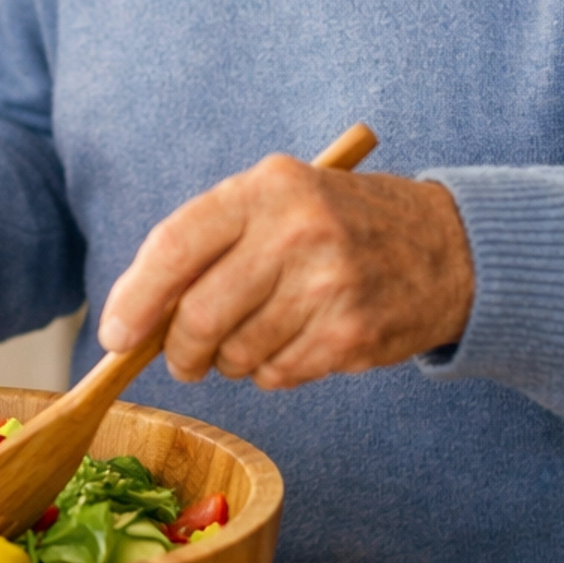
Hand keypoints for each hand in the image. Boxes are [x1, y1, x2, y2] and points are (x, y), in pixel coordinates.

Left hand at [97, 155, 473, 388]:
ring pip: (235, 353)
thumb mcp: (278, 200)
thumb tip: (137, 314)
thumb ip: (211, 242)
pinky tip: (295, 343)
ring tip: (257, 335)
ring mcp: (328, 285)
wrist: (449, 246)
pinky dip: (271, 372)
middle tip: (183, 358)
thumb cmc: (340, 224)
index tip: (115, 334)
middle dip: (178, 350)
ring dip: (230, 361)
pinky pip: (276, 375)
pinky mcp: (351, 334)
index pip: (175, 245)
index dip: (135, 296)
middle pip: (198, 315)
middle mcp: (296, 231)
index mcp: (267, 187)